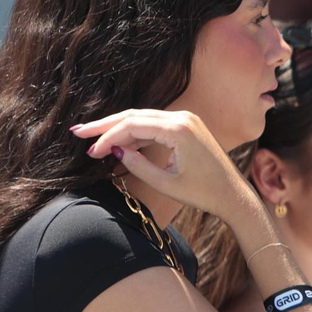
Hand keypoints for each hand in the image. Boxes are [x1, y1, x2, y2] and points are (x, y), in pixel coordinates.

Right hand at [71, 109, 256, 222]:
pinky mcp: (186, 126)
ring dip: (118, 128)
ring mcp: (185, 119)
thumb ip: (138, 165)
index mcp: (179, 129)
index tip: (90, 151)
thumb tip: (116, 149)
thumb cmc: (203, 193)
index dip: (108, 137)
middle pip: (134, 116)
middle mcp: (182, 117)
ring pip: (143, 118)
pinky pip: (154, 125)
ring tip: (92, 137)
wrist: (233, 195)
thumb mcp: (166, 184)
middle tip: (78, 132)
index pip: (133, 125)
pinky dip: (135, 133)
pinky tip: (118, 143)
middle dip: (105, 125)